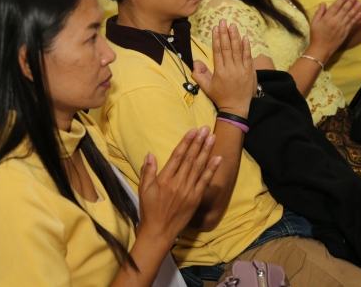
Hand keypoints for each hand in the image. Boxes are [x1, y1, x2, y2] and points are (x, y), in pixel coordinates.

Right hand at [138, 126, 220, 240]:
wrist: (159, 232)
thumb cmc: (149, 211)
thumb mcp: (143, 190)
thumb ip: (147, 171)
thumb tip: (150, 154)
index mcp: (164, 179)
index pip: (177, 156)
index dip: (186, 142)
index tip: (192, 130)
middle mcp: (177, 183)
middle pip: (190, 158)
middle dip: (198, 142)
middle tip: (206, 129)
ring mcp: (188, 191)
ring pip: (199, 167)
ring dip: (206, 151)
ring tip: (212, 137)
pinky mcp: (195, 199)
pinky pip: (205, 181)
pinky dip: (212, 169)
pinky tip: (217, 158)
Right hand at [191, 20, 255, 117]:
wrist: (236, 108)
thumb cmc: (221, 97)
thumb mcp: (207, 88)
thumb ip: (199, 75)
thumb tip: (195, 62)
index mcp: (219, 71)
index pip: (217, 51)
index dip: (216, 38)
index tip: (215, 28)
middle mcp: (230, 69)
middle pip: (227, 47)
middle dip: (224, 33)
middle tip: (223, 21)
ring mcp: (241, 70)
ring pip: (237, 50)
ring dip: (235, 36)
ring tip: (232, 25)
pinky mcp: (250, 72)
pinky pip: (248, 57)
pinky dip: (246, 47)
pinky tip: (245, 37)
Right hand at [309, 0, 360, 59]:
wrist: (321, 49)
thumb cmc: (316, 36)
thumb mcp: (314, 23)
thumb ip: (319, 12)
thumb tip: (323, 3)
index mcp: (327, 18)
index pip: (336, 6)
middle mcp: (335, 21)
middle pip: (345, 9)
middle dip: (351, 1)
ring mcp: (341, 27)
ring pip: (350, 15)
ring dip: (356, 8)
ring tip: (360, 1)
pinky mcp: (345, 32)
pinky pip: (352, 23)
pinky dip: (356, 18)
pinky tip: (360, 13)